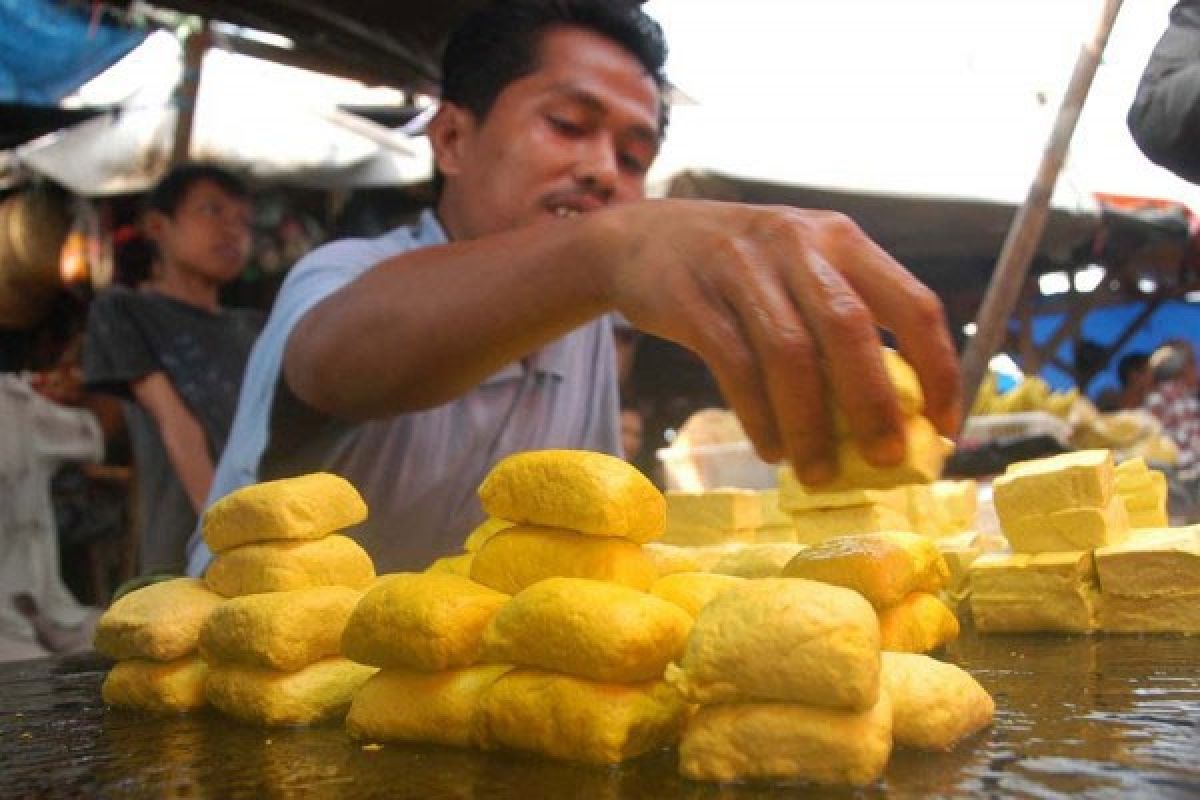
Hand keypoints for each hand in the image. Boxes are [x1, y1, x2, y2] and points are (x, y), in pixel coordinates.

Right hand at [603, 199, 960, 483]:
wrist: (642, 240)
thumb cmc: (741, 270)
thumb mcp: (799, 270)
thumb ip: (842, 325)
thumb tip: (892, 420)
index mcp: (841, 240)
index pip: (913, 303)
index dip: (940, 370)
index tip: (945, 428)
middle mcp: (797, 244)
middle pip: (850, 330)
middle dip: (873, 404)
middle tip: (884, 461)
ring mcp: (741, 267)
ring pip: (790, 354)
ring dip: (810, 424)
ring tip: (816, 473)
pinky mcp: (692, 297)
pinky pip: (735, 366)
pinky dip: (759, 416)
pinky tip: (771, 448)